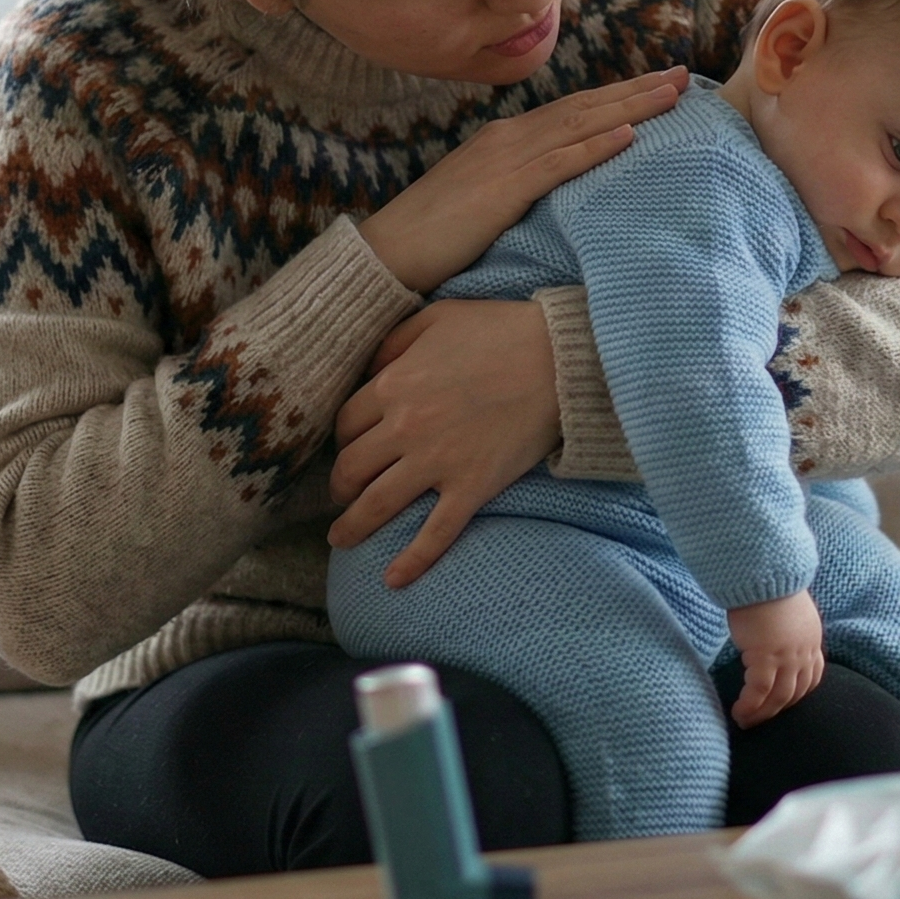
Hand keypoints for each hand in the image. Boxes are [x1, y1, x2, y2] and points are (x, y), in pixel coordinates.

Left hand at [327, 299, 562, 587]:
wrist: (560, 358)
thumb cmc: (501, 331)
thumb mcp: (436, 317)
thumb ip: (394, 341)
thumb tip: (369, 370)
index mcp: (393, 385)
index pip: (346, 424)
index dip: (342, 440)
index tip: (348, 450)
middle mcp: (405, 428)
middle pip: (351, 468)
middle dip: (339, 487)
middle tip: (340, 497)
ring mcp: (437, 462)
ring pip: (378, 504)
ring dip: (353, 526)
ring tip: (341, 540)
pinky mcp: (471, 487)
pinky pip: (434, 533)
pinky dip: (411, 561)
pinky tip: (393, 581)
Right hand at [356, 68, 685, 292]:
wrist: (386, 254)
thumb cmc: (432, 237)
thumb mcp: (483, 202)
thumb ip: (519, 187)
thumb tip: (558, 192)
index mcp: (504, 140)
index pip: (572, 111)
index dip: (618, 96)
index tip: (658, 85)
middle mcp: (508, 138)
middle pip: (586, 107)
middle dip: (637, 89)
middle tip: (685, 76)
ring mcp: (505, 160)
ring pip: (581, 125)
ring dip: (631, 107)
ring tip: (673, 95)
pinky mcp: (503, 189)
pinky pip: (560, 163)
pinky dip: (597, 146)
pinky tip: (632, 136)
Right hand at [726, 591, 825, 727]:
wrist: (763, 572)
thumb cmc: (768, 584)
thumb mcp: (787, 610)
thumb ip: (785, 628)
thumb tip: (771, 636)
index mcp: (811, 639)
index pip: (812, 676)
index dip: (798, 693)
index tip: (782, 702)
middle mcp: (804, 651)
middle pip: (795, 692)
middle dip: (777, 710)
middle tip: (759, 721)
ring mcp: (787, 657)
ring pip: (779, 698)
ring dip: (762, 714)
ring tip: (745, 722)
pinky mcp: (766, 657)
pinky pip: (759, 691)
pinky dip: (749, 705)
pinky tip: (738, 711)